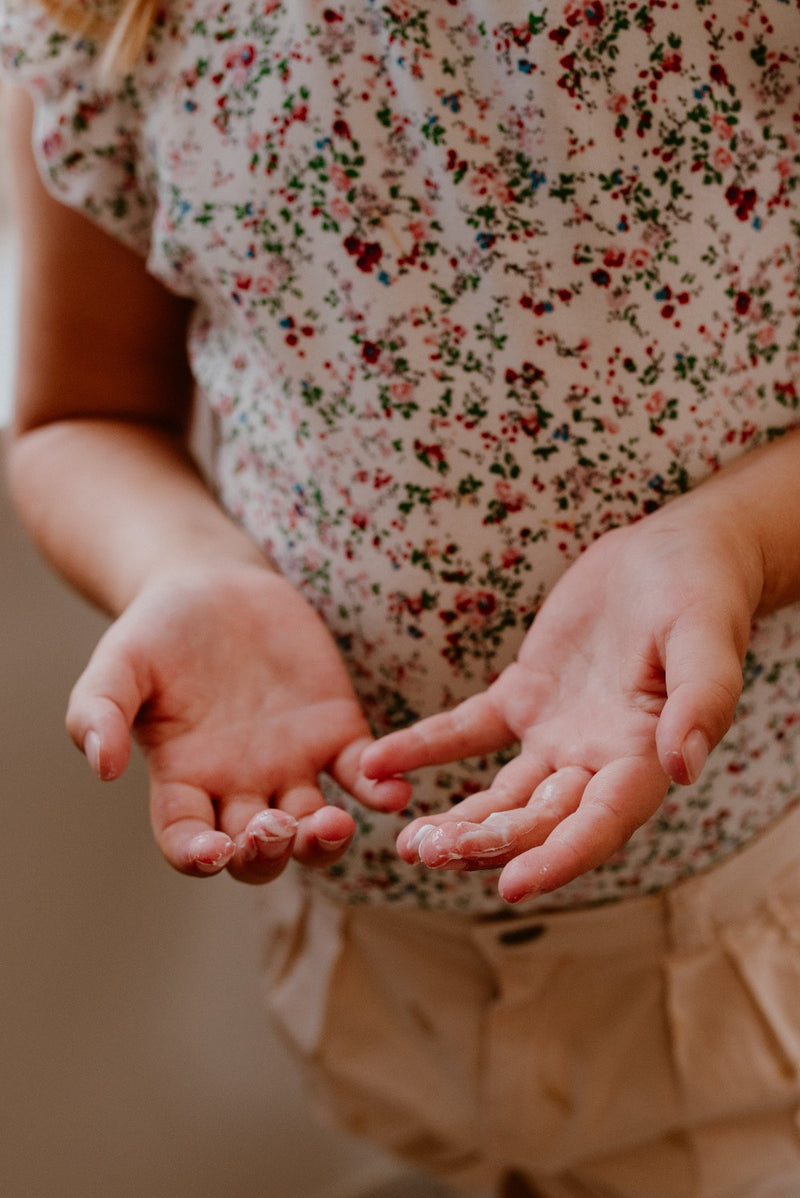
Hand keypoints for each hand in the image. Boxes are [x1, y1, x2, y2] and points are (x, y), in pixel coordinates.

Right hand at [67, 563, 409, 882]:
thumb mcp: (119, 664)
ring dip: (326, 839)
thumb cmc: (157, 630)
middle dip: (268, 853)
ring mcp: (292, 764)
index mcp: (183, 780)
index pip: (188, 842)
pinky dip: (379, 790)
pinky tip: (393, 791)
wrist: (213, 583)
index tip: (211, 852)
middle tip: (275, 829)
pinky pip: (362, 775)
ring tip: (335, 822)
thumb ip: (99, 711)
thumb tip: (99, 764)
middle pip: (259, 852)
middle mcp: (239, 786)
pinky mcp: (335, 732)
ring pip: (314, 828)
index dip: (198, 857)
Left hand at [362, 498, 761, 902]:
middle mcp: (597, 759)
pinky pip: (468, 731)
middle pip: (537, 819)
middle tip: (429, 853)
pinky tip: (377, 761)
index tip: (511, 886)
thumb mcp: (707, 638)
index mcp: (645, 756)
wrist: (672, 553)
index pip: (601, 824)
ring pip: (501, 793)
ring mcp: (556, 733)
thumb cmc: (702, 593)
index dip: (559, 858)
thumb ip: (701, 701)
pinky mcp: (524, 697)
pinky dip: (425, 747)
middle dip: (487, 842)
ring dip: (457, 819)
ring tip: (407, 843)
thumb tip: (683, 767)